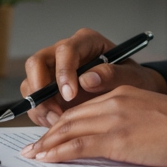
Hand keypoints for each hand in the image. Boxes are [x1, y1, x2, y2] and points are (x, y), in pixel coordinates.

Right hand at [20, 28, 166, 126]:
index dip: (63, 72)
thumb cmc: (135, 80)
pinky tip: (57, 125)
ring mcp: (54, 71)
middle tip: (55, 111)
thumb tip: (87, 79)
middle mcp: (64, 53)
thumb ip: (112, 75)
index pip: (65, 51)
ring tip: (58, 122)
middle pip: (36, 63)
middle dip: (40, 89)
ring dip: (40, 106)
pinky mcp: (49, 90)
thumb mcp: (132, 77)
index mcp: (86, 42)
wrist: (134, 93)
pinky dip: (41, 115)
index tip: (70, 94)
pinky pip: (35, 101)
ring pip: (31, 83)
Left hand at [21, 86, 166, 166]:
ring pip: (69, 129)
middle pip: (71, 117)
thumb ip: (130, 121)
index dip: (64, 122)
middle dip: (49, 133)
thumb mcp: (153, 116)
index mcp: (123, 93)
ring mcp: (114, 119)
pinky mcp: (117, 138)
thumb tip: (116, 140)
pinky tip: (48, 158)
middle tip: (34, 146)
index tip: (51, 134)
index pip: (84, 108)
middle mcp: (114, 101)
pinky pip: (79, 145)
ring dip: (48, 144)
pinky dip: (59, 152)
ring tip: (34, 155)